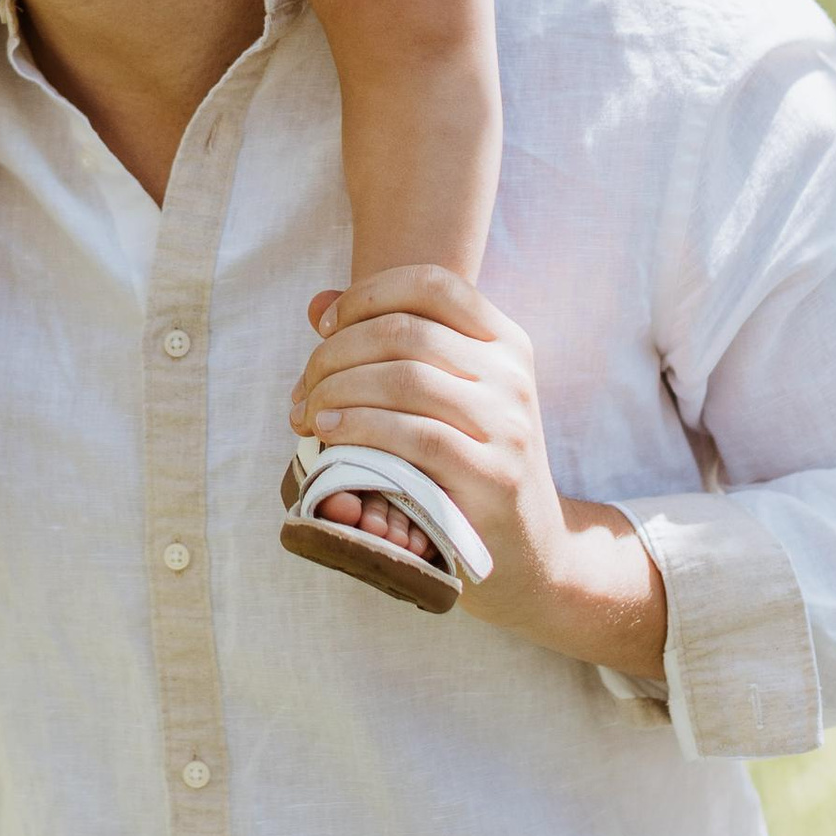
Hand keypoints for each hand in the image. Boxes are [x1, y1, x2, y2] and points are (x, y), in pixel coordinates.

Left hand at [290, 266, 666, 678]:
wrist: (531, 552)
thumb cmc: (471, 466)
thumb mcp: (443, 398)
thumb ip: (386, 347)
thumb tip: (317, 303)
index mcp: (504, 341)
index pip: (432, 283)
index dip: (368, 295)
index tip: (326, 326)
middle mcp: (511, 374)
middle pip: (405, 331)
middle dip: (335, 353)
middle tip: (304, 387)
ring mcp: (507, 425)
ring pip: (403, 378)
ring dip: (337, 391)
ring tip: (308, 415)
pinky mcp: (493, 476)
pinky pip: (413, 436)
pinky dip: (358, 429)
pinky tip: (328, 436)